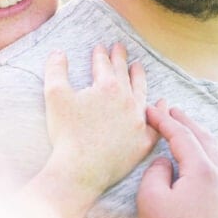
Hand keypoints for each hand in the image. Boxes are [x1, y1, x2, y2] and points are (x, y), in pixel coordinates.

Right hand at [40, 43, 157, 209]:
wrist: (80, 170)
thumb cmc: (66, 134)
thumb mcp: (55, 96)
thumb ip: (56, 70)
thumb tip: (58, 52)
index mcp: (108, 87)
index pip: (104, 64)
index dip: (101, 54)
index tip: (101, 47)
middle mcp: (128, 100)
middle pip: (124, 74)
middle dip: (120, 59)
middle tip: (119, 47)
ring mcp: (138, 121)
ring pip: (142, 93)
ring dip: (139, 78)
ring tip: (137, 67)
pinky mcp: (143, 142)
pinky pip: (156, 124)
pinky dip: (160, 112)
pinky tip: (162, 104)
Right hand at [137, 101, 217, 217]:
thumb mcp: (150, 199)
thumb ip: (156, 172)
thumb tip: (165, 162)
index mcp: (202, 172)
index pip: (182, 136)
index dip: (164, 120)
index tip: (151, 110)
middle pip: (206, 142)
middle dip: (188, 123)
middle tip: (173, 111)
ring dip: (211, 142)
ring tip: (199, 133)